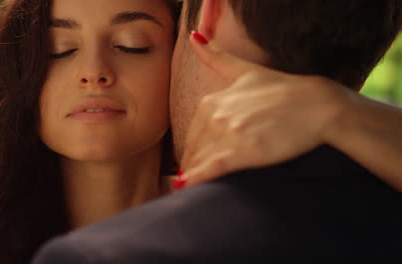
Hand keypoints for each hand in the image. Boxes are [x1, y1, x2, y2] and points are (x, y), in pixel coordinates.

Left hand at [180, 32, 351, 187]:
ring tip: (188, 186)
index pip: (193, 130)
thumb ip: (217, 57)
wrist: (317, 105)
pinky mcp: (244, 151)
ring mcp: (230, 133)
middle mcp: (218, 114)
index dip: (191, 147)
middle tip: (189, 177)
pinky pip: (213, 168)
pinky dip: (198, 178)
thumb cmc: (283, 88)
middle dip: (191, 162)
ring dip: (192, 173)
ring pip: (201, 158)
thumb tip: (193, 37)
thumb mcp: (246, 70)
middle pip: (194, 146)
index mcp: (214, 100)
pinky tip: (187, 186)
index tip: (191, 160)